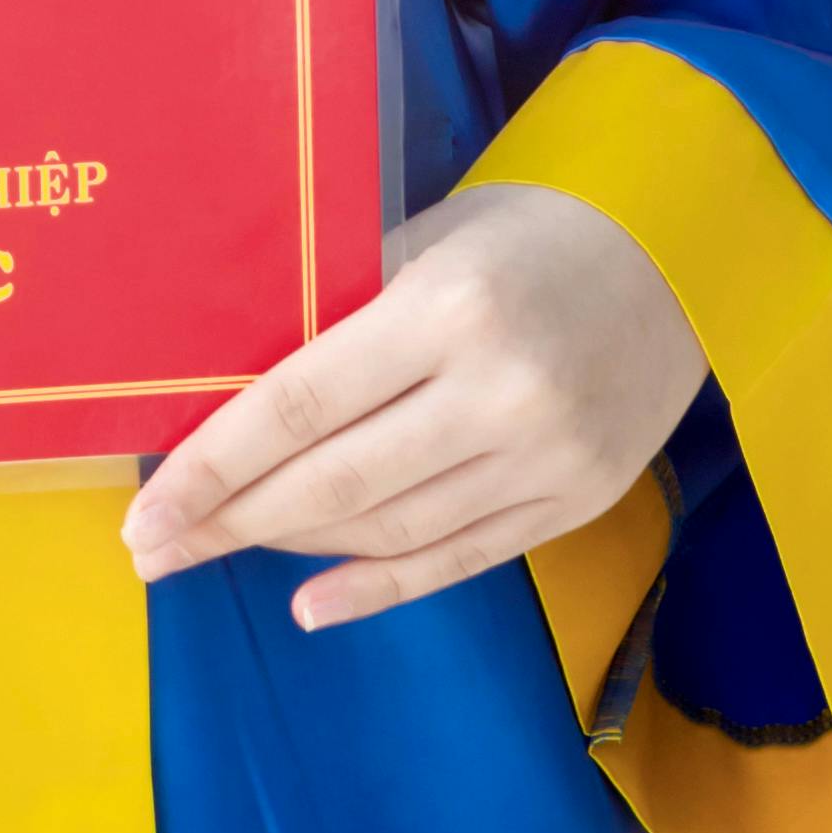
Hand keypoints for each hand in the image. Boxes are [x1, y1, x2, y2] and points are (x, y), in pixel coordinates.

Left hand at [121, 182, 704, 633]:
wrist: (686, 253)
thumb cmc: (535, 229)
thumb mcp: (434, 238)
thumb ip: (343, 304)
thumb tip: (232, 379)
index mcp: (450, 311)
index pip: (299, 403)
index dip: (212, 464)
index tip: (145, 510)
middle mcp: (499, 394)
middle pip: (333, 482)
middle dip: (228, 522)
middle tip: (153, 551)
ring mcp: (545, 458)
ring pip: (388, 530)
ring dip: (291, 548)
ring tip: (220, 549)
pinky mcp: (575, 502)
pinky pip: (458, 560)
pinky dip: (377, 589)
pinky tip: (311, 603)